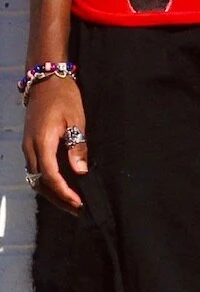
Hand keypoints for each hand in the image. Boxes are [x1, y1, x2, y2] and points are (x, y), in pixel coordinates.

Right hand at [22, 80, 88, 211]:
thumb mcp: (76, 119)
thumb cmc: (64, 97)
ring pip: (36, 179)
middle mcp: (30, 149)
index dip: (64, 192)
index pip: (50, 176)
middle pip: (40, 183)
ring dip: (53, 193)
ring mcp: (28, 148)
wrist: (45, 82)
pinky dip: (48, 183)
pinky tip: (63, 187)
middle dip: (58, 199)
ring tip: (72, 203)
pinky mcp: (31, 146)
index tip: (79, 203)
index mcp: (42, 143)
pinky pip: (37, 171)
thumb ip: (77, 146)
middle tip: (78, 210)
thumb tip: (80, 171)